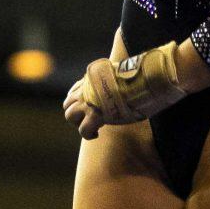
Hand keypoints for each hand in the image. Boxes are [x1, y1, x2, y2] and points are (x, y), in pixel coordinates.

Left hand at [63, 45, 183, 138]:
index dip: (78, 101)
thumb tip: (130, 77)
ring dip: (79, 123)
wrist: (141, 82)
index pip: (74, 90)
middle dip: (76, 114)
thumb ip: (117, 78)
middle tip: (88, 119)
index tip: (85, 106)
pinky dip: (88, 134)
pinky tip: (96, 135)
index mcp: (92, 79)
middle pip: (68, 104)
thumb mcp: (123, 73)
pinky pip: (83, 130)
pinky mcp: (94, 116)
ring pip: (70, 116)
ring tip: (91, 127)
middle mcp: (86, 90)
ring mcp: (88, 103)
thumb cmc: (138, 78)